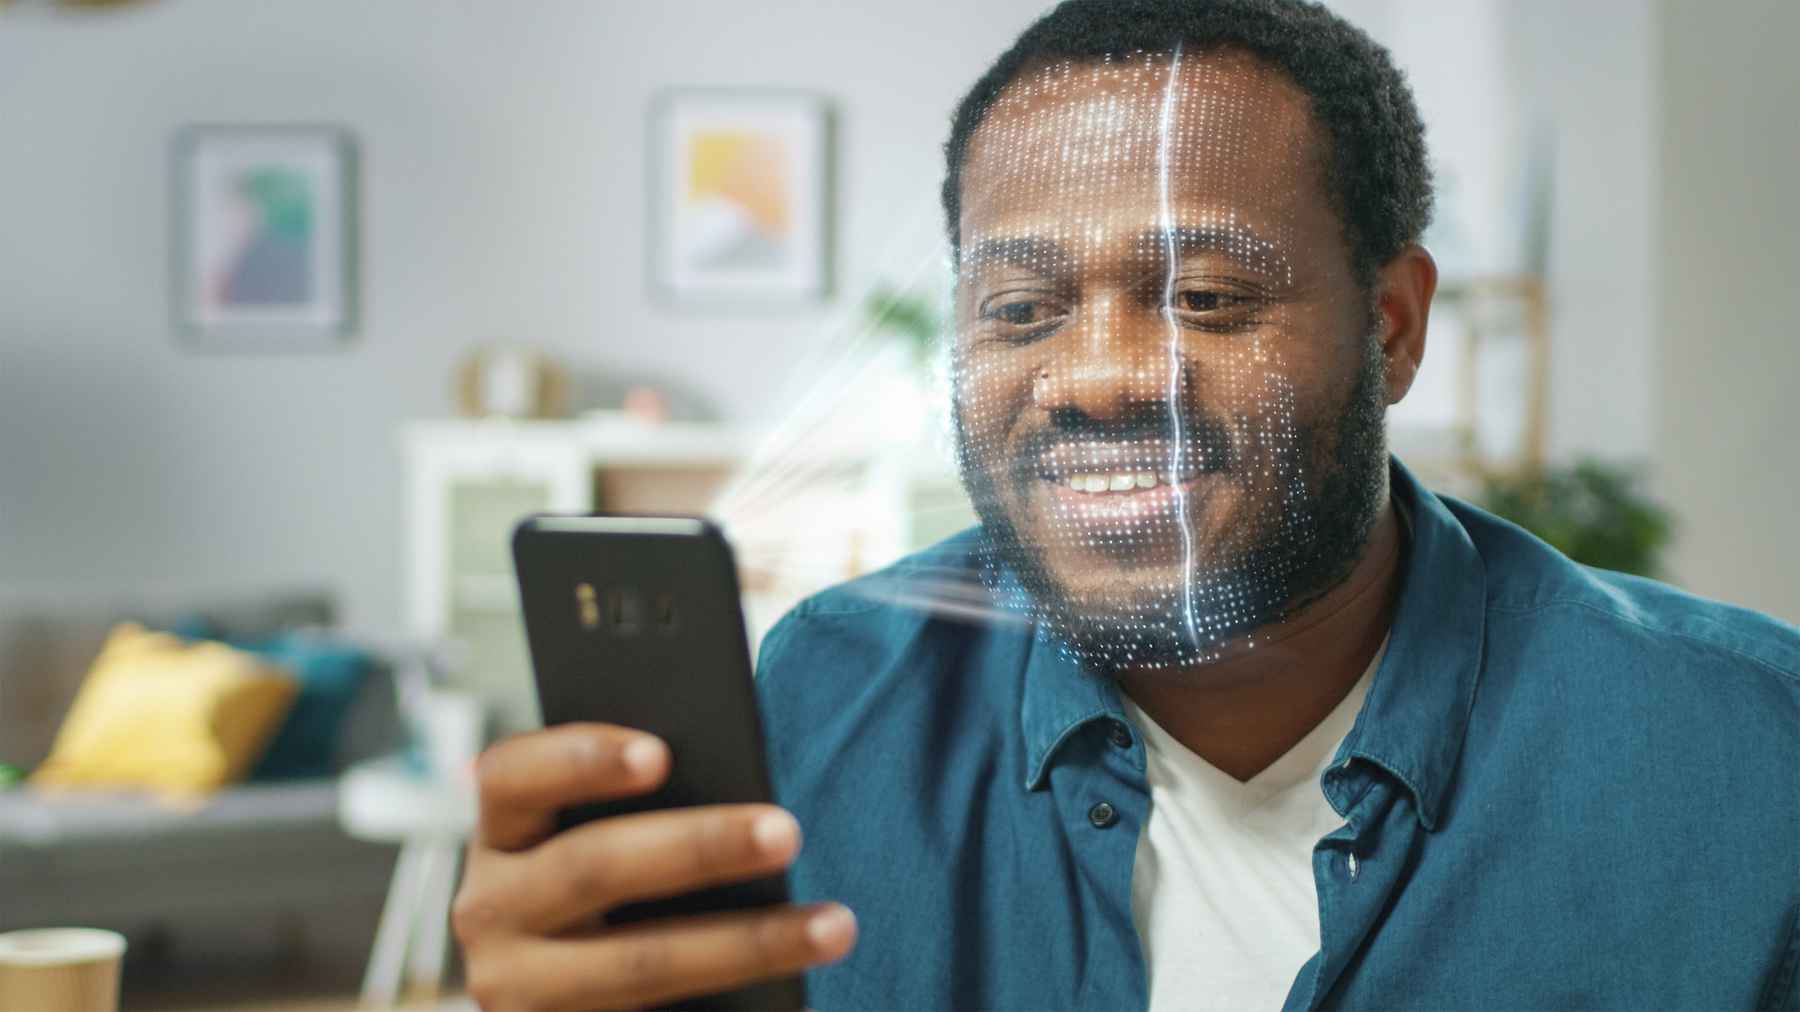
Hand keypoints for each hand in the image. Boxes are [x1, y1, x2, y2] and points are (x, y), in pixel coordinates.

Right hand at [453, 723, 856, 1010]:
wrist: (563, 996)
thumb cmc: (609, 886)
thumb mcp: (600, 838)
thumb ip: (641, 810)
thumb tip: (741, 794)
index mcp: (501, 833)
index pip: (512, 775)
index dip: (579, 758)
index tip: (660, 753)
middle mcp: (490, 911)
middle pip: (594, 866)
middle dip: (699, 847)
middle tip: (788, 832)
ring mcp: (517, 991)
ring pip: (639, 965)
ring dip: (747, 944)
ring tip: (836, 926)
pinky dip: (733, 1003)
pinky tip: (797, 998)